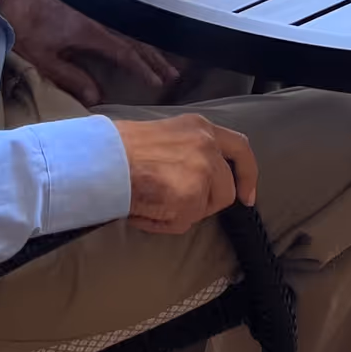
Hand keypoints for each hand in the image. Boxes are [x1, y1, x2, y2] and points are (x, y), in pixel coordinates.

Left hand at [0, 0, 179, 106]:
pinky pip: (123, 19)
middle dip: (155, 59)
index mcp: (92, 32)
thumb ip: (72, 78)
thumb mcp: (44, 59)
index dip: (144, 68)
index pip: (126, 53)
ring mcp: (98, 8)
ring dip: (150, 45)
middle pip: (136, 39)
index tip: (158, 82)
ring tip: (164, 60)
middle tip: (172, 76)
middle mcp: (101, 17)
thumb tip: (96, 98)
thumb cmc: (24, 26)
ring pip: (132, 28)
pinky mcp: (92, 3)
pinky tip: (141, 38)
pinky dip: (137, 31)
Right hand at [115, 115, 257, 232]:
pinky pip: (183, 222)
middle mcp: (208, 146)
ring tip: (153, 204)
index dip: (247, 175)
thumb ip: (190, 150)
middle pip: (226, 189)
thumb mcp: (167, 134)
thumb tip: (201, 179)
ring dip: (183, 213)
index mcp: (201, 128)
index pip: (241, 148)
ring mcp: (203, 171)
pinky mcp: (192, 197)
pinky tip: (144, 211)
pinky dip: (164, 223)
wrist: (103, 160)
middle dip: (206, 203)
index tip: (247, 196)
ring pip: (205, 208)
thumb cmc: (122, 149)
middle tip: (178, 206)